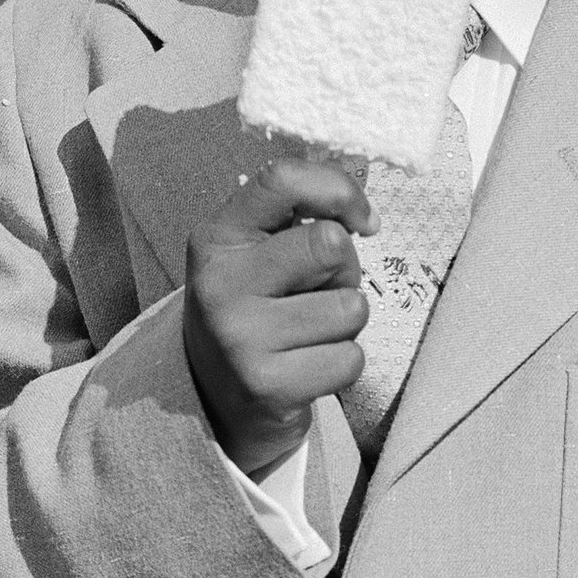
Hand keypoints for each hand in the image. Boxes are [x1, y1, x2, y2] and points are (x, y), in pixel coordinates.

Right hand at [182, 157, 375, 473]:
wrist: (215, 397)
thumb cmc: (256, 310)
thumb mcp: (257, 252)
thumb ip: (300, 217)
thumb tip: (362, 219)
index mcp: (217, 237)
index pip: (284, 180)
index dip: (339, 191)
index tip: (359, 219)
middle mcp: (220, 283)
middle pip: (331, 244)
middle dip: (345, 270)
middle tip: (318, 293)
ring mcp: (239, 337)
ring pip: (350, 307)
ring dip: (345, 323)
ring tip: (309, 333)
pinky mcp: (266, 386)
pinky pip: (350, 359)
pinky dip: (342, 363)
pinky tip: (307, 367)